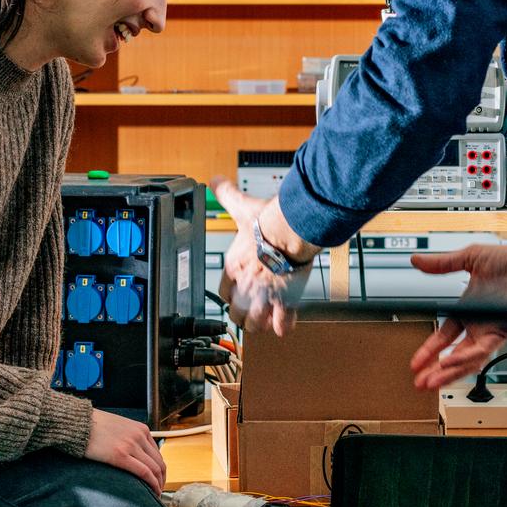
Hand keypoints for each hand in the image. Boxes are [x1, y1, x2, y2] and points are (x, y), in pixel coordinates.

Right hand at [83, 409, 166, 492]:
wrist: (78, 423)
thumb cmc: (94, 426)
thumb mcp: (120, 428)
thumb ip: (130, 438)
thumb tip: (134, 454)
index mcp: (141, 429)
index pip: (158, 453)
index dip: (160, 469)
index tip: (158, 479)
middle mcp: (139, 435)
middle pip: (159, 462)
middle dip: (161, 479)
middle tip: (159, 490)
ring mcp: (131, 445)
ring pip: (154, 468)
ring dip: (158, 483)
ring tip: (155, 494)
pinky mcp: (121, 455)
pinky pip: (144, 472)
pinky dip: (152, 484)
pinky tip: (152, 492)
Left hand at [213, 181, 315, 337]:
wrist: (290, 229)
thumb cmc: (267, 220)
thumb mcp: (242, 208)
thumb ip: (227, 195)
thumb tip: (216, 180)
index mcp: (233, 268)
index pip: (224, 293)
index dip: (232, 295)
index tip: (239, 292)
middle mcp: (245, 286)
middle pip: (236, 314)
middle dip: (244, 314)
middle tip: (254, 309)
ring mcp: (264, 296)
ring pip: (255, 325)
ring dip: (261, 323)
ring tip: (268, 318)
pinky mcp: (284, 301)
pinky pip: (281, 324)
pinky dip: (282, 326)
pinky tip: (284, 322)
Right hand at [408, 241, 506, 390]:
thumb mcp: (468, 259)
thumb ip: (441, 264)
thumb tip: (418, 261)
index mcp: (469, 312)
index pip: (445, 337)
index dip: (430, 350)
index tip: (416, 361)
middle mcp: (479, 326)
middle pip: (453, 355)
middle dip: (435, 370)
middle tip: (419, 381)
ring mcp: (490, 332)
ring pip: (466, 360)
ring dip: (447, 372)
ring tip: (430, 382)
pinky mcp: (501, 333)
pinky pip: (481, 351)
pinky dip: (464, 358)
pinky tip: (449, 362)